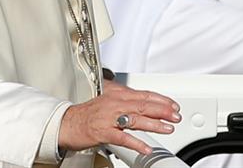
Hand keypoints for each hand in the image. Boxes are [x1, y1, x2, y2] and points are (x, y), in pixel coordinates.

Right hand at [58, 81, 180, 155]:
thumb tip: (145, 104)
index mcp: (116, 94)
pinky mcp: (102, 132)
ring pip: (135, 120)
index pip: (143, 94)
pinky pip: (122, 138)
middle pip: (142, 105)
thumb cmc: (87, 114)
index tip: (173, 106)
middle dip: (162, 111)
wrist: (67, 122)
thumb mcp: (109, 102)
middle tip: (176, 116)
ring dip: (154, 124)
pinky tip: (146, 148)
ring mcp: (108, 118)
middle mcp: (114, 103)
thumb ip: (126, 102)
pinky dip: (136, 143)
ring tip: (167, 129)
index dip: (160, 100)